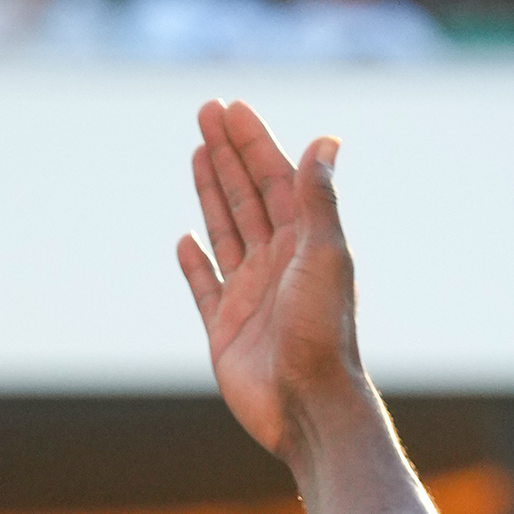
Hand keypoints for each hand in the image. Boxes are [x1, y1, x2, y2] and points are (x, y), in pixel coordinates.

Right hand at [177, 99, 362, 462]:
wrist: (307, 405)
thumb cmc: (322, 331)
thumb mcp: (325, 254)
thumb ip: (318, 198)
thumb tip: (327, 140)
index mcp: (304, 245)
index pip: (275, 180)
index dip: (254, 143)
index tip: (231, 108)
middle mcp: (278, 266)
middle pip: (248, 197)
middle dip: (228, 155)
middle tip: (206, 112)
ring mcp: (250, 298)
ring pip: (226, 232)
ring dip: (212, 192)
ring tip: (197, 153)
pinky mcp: (225, 331)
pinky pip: (206, 288)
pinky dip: (196, 264)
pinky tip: (186, 241)